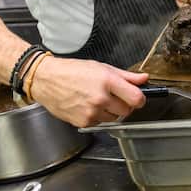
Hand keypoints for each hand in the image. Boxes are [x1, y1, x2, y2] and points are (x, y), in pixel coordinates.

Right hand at [30, 57, 148, 127]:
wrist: (46, 80)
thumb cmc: (72, 71)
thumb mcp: (101, 67)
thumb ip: (126, 76)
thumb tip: (144, 79)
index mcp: (107, 81)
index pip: (137, 98)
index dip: (140, 99)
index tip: (137, 97)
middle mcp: (100, 98)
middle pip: (127, 110)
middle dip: (124, 104)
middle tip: (114, 96)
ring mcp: (91, 112)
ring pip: (114, 118)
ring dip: (111, 111)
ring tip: (97, 99)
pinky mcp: (83, 122)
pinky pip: (100, 123)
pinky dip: (98, 116)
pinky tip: (88, 105)